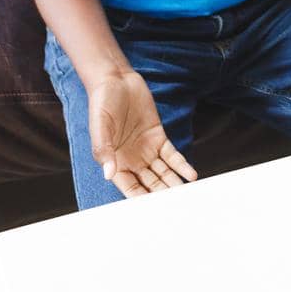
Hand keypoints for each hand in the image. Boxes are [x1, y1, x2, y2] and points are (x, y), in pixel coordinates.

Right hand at [88, 70, 196, 197]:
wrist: (116, 80)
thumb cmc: (101, 103)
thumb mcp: (99, 126)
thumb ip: (103, 150)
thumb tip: (108, 173)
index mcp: (115, 163)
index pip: (131, 188)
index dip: (142, 200)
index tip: (155, 211)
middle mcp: (132, 160)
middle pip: (150, 184)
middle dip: (163, 196)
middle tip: (178, 207)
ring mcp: (146, 149)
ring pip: (163, 173)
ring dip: (175, 184)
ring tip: (188, 196)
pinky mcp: (158, 136)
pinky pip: (172, 155)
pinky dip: (181, 166)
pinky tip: (191, 175)